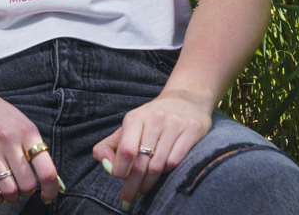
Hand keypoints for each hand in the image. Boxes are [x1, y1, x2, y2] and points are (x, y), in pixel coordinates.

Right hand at [0, 74, 61, 205]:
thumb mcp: (18, 120)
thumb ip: (32, 145)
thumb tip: (49, 177)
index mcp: (27, 130)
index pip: (47, 170)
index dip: (51, 189)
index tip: (48, 195)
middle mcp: (9, 139)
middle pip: (27, 184)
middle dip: (27, 192)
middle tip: (22, 188)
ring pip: (9, 190)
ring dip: (11, 197)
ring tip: (9, 191)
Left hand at [91, 90, 212, 206]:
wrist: (186, 99)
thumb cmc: (151, 119)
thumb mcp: (129, 126)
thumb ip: (110, 145)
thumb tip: (105, 165)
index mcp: (134, 118)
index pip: (125, 151)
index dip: (120, 170)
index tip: (119, 181)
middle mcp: (154, 119)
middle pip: (141, 162)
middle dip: (132, 185)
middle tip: (128, 199)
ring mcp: (175, 124)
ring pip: (159, 165)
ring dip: (149, 183)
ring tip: (144, 189)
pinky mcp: (193, 129)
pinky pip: (177, 161)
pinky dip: (167, 172)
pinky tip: (162, 175)